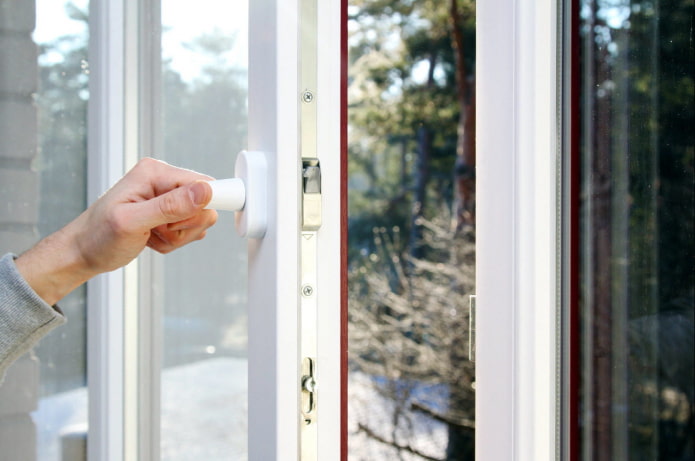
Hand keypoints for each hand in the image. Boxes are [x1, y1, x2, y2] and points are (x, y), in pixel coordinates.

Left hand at [15, 158, 218, 304]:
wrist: (83, 252)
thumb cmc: (98, 236)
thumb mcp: (133, 222)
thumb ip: (171, 206)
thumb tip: (204, 191)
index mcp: (155, 172)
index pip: (203, 184)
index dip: (201, 207)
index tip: (181, 224)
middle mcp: (163, 180)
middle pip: (204, 205)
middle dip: (184, 227)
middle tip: (157, 232)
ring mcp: (166, 196)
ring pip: (198, 220)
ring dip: (177, 237)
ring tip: (151, 236)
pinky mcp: (168, 211)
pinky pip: (189, 229)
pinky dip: (173, 241)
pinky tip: (152, 238)